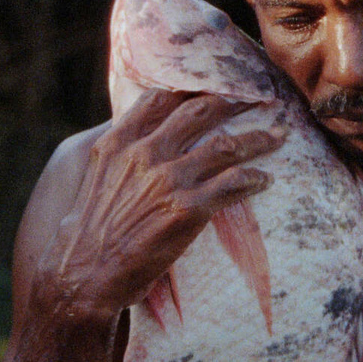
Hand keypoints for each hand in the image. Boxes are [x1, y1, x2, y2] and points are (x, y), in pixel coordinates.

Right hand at [32, 89, 284, 318]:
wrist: (85, 276)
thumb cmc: (90, 233)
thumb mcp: (97, 178)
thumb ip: (122, 151)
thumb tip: (142, 136)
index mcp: (119, 143)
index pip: (162, 99)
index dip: (193, 88)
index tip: (216, 86)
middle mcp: (145, 154)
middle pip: (200, 112)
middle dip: (234, 101)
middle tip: (258, 98)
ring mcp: (168, 179)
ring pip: (226, 145)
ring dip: (258, 138)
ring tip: (278, 136)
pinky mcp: (188, 209)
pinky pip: (233, 183)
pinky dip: (255, 178)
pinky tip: (265, 180)